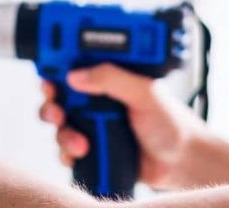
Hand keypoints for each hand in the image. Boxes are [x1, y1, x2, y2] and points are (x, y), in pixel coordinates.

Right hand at [39, 64, 210, 190]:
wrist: (181, 162)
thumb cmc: (171, 122)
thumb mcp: (144, 93)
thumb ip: (112, 78)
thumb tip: (76, 75)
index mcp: (111, 77)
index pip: (75, 65)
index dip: (57, 67)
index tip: (47, 74)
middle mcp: (98, 98)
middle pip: (59, 95)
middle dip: (51, 102)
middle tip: (57, 110)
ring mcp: (94, 123)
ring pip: (60, 124)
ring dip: (62, 132)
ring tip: (79, 142)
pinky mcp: (93, 147)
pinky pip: (66, 149)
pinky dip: (67, 152)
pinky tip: (82, 153)